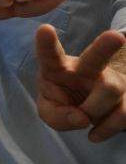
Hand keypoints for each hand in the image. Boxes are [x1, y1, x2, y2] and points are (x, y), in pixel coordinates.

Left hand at [33, 25, 125, 141]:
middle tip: (115, 37)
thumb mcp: (50, 111)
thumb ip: (56, 116)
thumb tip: (82, 118)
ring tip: (85, 117)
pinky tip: (94, 134)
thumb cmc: (64, 101)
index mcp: (59, 67)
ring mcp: (112, 80)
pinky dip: (106, 128)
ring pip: (111, 90)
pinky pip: (123, 113)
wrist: (89, 109)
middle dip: (105, 46)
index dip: (46, 44)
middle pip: (97, 57)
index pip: (50, 55)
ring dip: (94, 111)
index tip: (44, 29)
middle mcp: (87, 69)